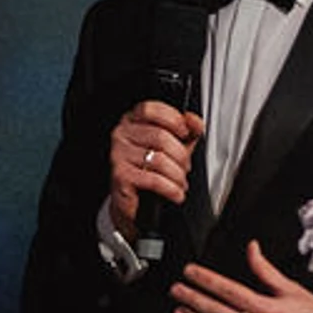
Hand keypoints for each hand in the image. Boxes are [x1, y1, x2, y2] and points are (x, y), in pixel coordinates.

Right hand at [107, 97, 204, 236]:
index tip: (185, 133)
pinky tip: (176, 193)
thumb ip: (187, 131)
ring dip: (177, 175)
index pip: (152, 110)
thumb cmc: (150, 171)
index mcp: (132, 121)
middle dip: (180, 156)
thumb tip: (194, 121)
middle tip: (185, 167)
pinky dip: (171, 189)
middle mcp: (121, 134)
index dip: (173, 120)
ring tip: (180, 183)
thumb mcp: (173, 146)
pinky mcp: (120, 175)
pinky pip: (153, 179)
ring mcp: (118, 154)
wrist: (133, 202)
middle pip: (160, 136)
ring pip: (159, 159)